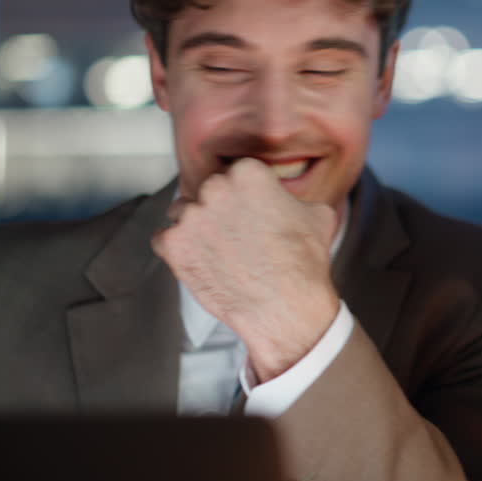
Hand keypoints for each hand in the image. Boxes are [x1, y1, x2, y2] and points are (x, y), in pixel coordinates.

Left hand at [151, 158, 340, 382]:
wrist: (285, 307)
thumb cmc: (302, 264)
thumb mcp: (317, 215)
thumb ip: (291, 197)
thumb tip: (284, 200)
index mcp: (248, 173)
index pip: (235, 173)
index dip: (243, 195)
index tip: (249, 211)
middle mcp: (215, 188)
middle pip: (207, 190)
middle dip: (219, 209)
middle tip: (235, 234)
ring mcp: (190, 217)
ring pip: (182, 212)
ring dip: (195, 227)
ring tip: (218, 250)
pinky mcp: (172, 245)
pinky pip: (164, 239)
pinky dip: (178, 250)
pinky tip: (201, 262)